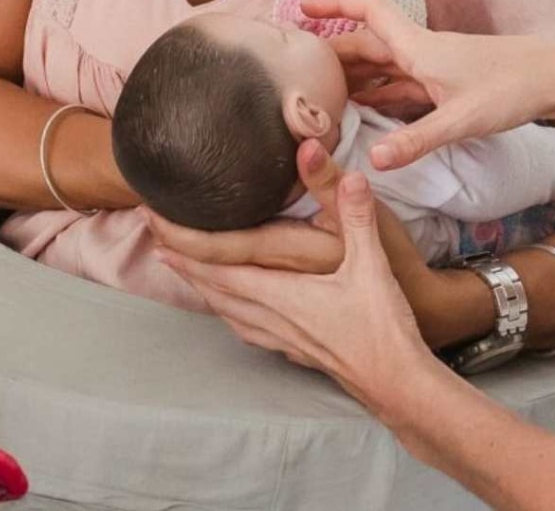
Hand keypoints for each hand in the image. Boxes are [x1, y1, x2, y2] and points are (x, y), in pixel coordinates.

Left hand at [148, 153, 446, 412]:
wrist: (397, 383)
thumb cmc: (383, 326)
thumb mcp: (372, 262)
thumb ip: (354, 214)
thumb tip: (346, 170)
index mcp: (282, 293)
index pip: (219, 269)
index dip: (186, 249)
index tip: (158, 231)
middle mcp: (274, 318)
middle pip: (215, 291)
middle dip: (185, 266)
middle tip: (158, 244)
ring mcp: (284, 339)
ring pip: (229, 313)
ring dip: (204, 291)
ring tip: (187, 275)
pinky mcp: (298, 352)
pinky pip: (250, 329)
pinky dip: (232, 314)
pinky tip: (238, 314)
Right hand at [304, 0, 554, 170]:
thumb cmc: (513, 89)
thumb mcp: (462, 119)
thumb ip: (416, 140)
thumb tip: (373, 161)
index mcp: (419, 48)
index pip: (368, 12)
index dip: (333, 4)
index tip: (302, 5)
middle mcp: (423, 51)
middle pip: (368, 43)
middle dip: (332, 50)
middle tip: (297, 65)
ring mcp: (437, 66)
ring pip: (385, 64)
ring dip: (355, 73)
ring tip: (321, 90)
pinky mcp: (451, 83)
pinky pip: (403, 83)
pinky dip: (381, 91)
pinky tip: (369, 108)